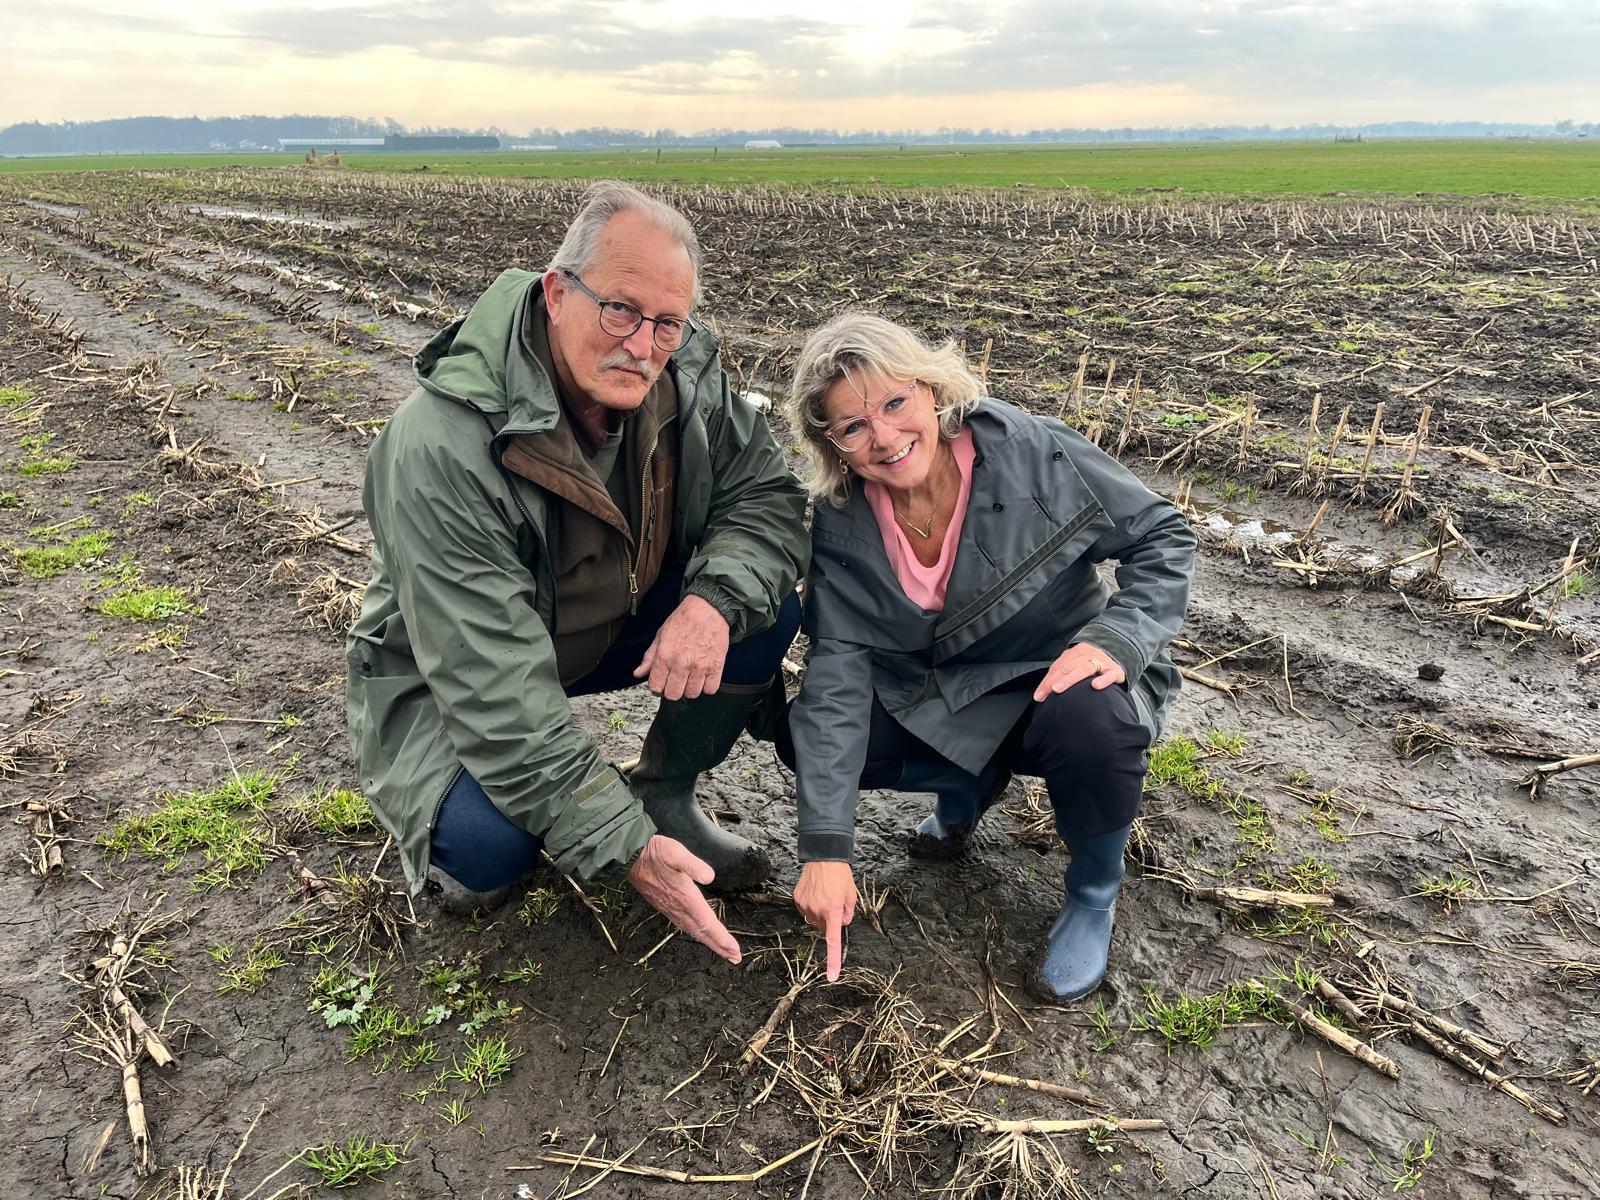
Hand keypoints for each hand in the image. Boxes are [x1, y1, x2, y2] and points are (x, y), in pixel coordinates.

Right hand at [627, 835, 741, 963]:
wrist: (631, 858)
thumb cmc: (655, 853)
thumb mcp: (676, 852)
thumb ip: (693, 865)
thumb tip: (709, 877)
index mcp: (685, 898)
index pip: (708, 924)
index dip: (722, 939)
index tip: (735, 950)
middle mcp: (678, 908)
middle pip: (702, 933)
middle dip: (720, 946)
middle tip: (735, 958)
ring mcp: (670, 909)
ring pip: (693, 931)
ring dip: (709, 942)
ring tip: (722, 950)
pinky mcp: (664, 906)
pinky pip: (683, 925)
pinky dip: (696, 933)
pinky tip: (698, 933)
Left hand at [634, 594, 729, 699]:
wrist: (708, 608)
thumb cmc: (684, 619)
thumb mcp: (661, 636)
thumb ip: (649, 657)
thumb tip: (639, 673)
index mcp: (665, 656)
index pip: (656, 687)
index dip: (657, 688)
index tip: (661, 684)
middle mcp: (681, 663)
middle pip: (673, 694)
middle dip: (672, 691)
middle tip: (676, 682)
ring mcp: (700, 666)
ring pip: (692, 694)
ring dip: (690, 689)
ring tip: (691, 678)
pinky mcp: (716, 666)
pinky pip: (710, 689)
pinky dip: (707, 686)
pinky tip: (703, 677)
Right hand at [793, 860, 857, 981]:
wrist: (823, 856)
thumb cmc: (840, 875)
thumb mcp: (852, 895)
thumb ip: (848, 914)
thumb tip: (841, 924)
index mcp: (833, 911)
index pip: (833, 941)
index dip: (833, 961)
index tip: (831, 976)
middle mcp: (817, 910)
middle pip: (824, 928)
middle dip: (830, 921)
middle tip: (835, 903)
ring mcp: (805, 905)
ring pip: (814, 920)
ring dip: (820, 913)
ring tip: (825, 895)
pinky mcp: (797, 899)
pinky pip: (805, 910)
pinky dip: (811, 905)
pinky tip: (815, 892)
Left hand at [1032, 642, 1125, 700]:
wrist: (1122, 652)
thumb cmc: (1095, 663)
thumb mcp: (1078, 663)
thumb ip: (1063, 672)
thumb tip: (1044, 692)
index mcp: (1076, 653)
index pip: (1058, 667)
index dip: (1047, 681)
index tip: (1039, 696)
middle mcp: (1088, 655)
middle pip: (1068, 667)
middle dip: (1054, 680)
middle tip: (1046, 692)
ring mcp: (1102, 662)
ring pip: (1085, 668)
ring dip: (1070, 679)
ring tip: (1058, 689)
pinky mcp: (1116, 670)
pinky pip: (1110, 675)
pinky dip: (1103, 679)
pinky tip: (1095, 686)